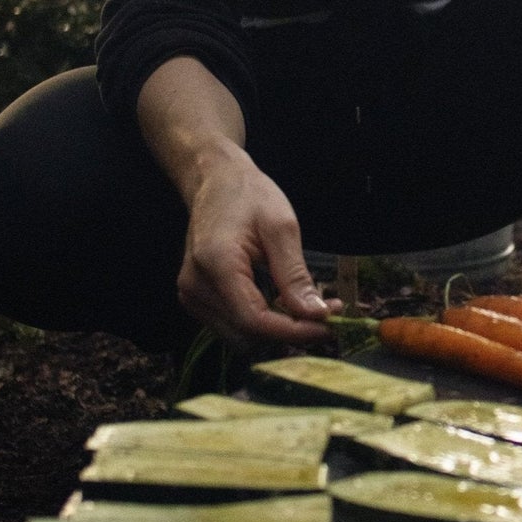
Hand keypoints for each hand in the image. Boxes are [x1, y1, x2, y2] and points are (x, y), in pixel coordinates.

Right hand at [177, 148, 341, 346]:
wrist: (215, 183)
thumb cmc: (248, 196)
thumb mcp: (281, 228)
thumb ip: (295, 275)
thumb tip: (317, 315)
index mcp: (215, 265)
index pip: (255, 321)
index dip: (295, 332)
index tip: (329, 327)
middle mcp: (195, 286)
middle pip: (248, 336)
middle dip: (289, 332)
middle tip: (326, 314)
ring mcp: (192, 295)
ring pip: (241, 339)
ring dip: (277, 332)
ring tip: (305, 309)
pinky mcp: (196, 300)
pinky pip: (233, 328)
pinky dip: (262, 325)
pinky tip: (281, 306)